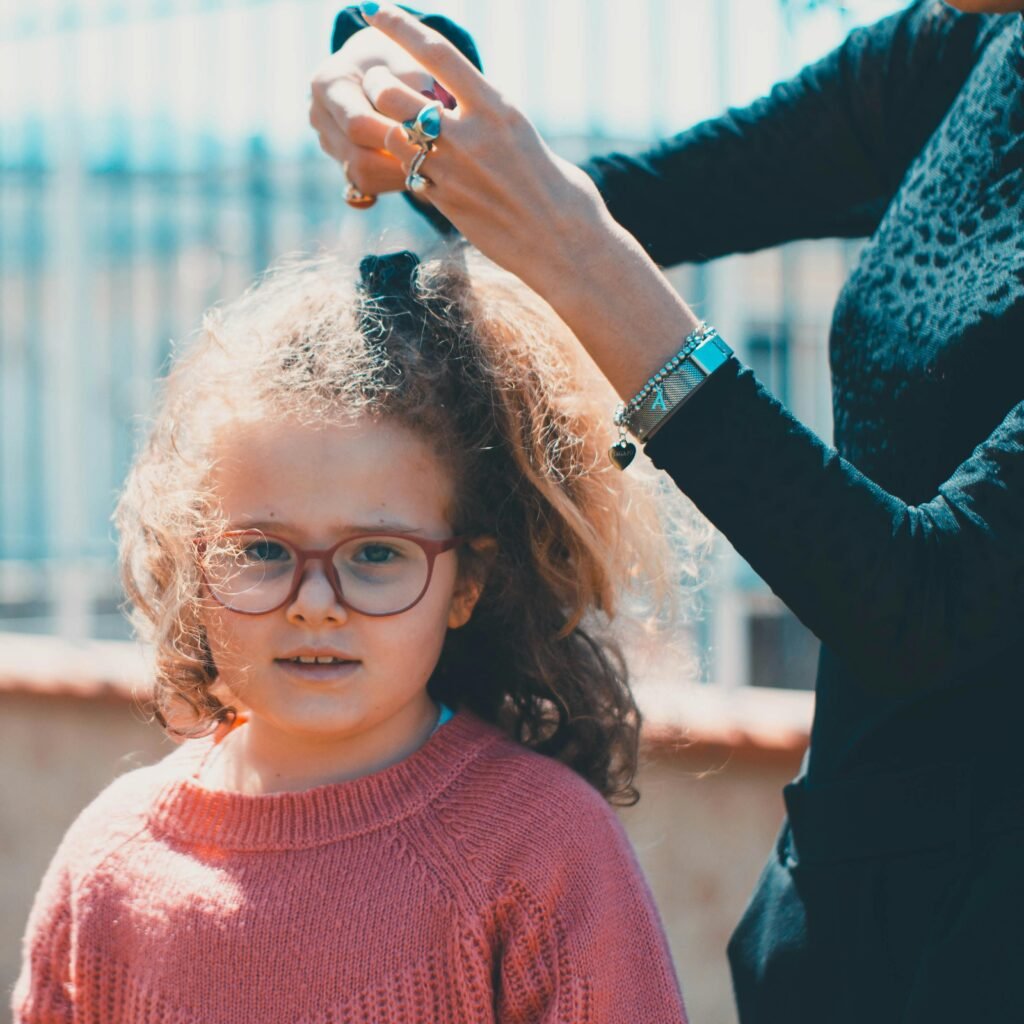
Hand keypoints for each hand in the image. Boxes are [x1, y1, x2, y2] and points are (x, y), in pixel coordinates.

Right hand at [309, 20, 435, 197]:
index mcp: (329, 84)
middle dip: (397, 166)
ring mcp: (327, 141)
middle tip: (433, 164)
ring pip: (360, 178)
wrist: (380, 64)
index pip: (357, 124)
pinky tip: (411, 172)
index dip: (393, 139)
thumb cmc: (399, 59)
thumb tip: (434, 120)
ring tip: (427, 166)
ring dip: (396, 178)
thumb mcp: (408, 59)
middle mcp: (320, 115)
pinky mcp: (340, 160)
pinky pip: (364, 187)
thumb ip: (416, 87)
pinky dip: (389, 184)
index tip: (427, 141)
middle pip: (356, 159)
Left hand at [356, 3, 611, 296]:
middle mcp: (470, 134)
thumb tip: (467, 105)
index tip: (375, 10)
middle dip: (378, 86)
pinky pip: (406, 174)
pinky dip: (404, 167)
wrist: (565, 245)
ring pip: (390, 134)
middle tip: (380, 89)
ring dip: (381, 127)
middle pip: (394, 93)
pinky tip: (416, 170)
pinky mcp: (444, 203)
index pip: (437, 54)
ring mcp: (453, 171)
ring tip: (390, 129)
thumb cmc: (557, 190)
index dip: (400, 28)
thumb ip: (489, 117)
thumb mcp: (523, 135)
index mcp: (497, 106)